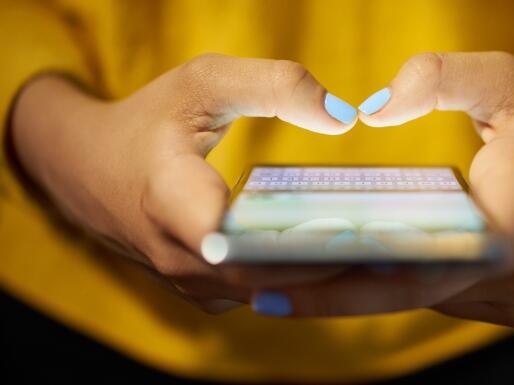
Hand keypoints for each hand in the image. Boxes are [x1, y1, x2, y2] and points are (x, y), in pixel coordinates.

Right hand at [10, 54, 357, 311]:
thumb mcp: (204, 82)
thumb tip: (346, 116)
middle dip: (336, 265)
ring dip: (326, 278)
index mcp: (172, 201)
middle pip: (270, 276)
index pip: (244, 242)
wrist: (86, 168)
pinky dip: (303, 281)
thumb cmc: (148, 121)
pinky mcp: (204, 292)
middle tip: (404, 246)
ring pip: (271, 293)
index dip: (304, 243)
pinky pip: (263, 294)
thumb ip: (275, 85)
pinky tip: (348, 260)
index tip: (362, 232)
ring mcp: (191, 283)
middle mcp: (180, 258)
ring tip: (389, 256)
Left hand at [250, 52, 513, 325]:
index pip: (427, 257)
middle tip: (256, 288)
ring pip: (419, 300)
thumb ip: (440, 78)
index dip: (352, 275)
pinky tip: (343, 273)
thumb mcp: (506, 81)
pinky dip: (391, 287)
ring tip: (284, 281)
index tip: (283, 280)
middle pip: (408, 291)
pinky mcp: (509, 307)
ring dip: (356, 292)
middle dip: (331, 292)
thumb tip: (370, 109)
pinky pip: (437, 298)